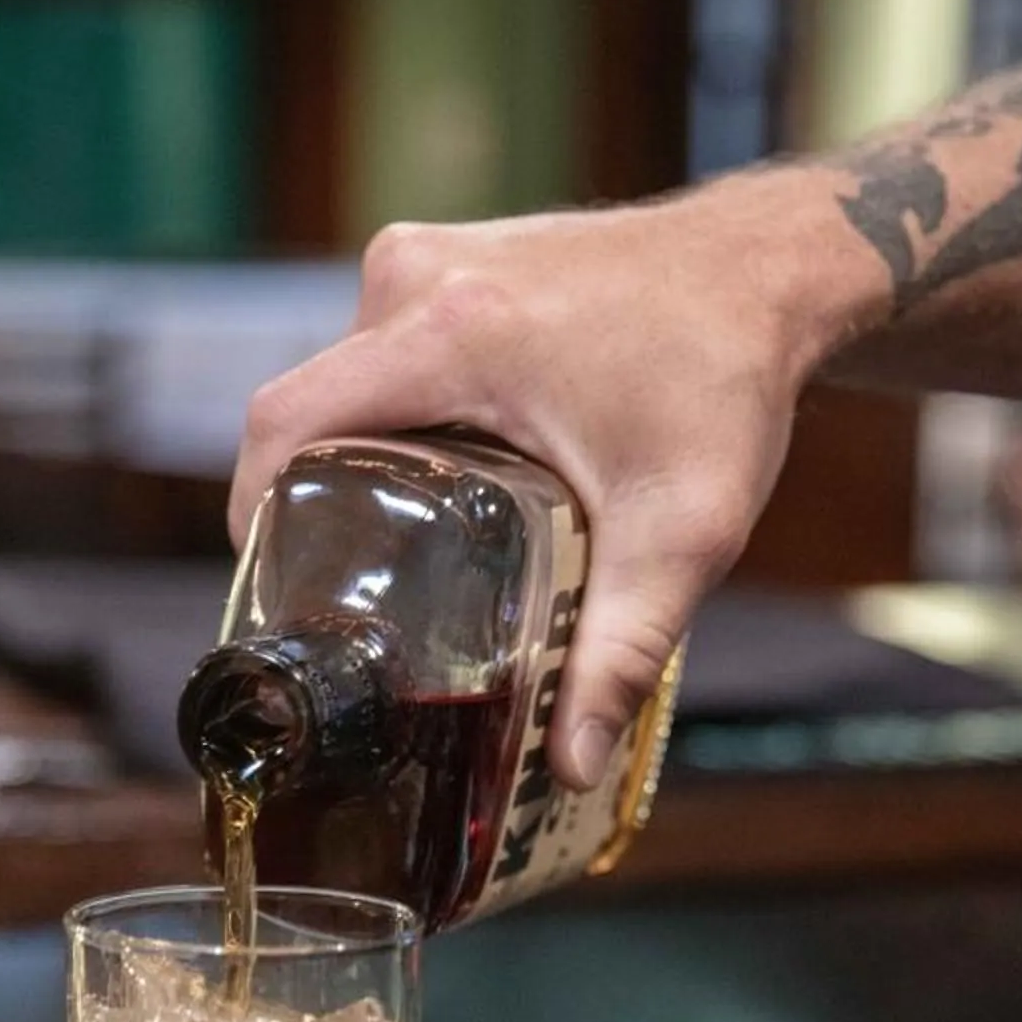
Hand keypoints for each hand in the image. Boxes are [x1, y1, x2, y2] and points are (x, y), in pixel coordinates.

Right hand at [231, 174, 876, 787]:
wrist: (770, 269)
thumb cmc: (727, 378)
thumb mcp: (680, 530)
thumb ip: (623, 649)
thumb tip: (570, 764)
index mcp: (449, 332)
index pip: (284, 425)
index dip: (252, 513)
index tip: (273, 590)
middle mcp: (418, 279)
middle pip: (312, 413)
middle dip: (324, 503)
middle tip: (361, 597)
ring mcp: (429, 257)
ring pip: (348, 382)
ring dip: (365, 457)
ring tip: (413, 544)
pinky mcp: (446, 258)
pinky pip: (382, 350)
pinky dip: (398, 413)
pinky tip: (446, 477)